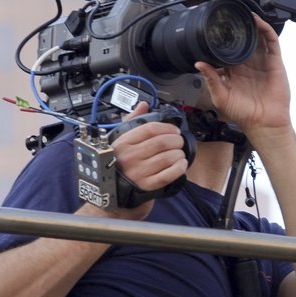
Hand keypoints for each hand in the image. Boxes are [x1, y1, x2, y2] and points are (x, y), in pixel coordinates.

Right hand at [103, 101, 188, 219]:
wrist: (114, 191)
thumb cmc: (120, 162)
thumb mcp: (121, 140)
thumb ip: (133, 121)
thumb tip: (143, 105)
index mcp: (123, 143)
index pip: (150, 128)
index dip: (167, 127)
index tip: (174, 130)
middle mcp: (129, 157)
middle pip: (162, 142)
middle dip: (176, 140)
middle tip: (179, 141)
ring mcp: (138, 172)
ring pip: (168, 157)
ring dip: (179, 154)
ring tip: (179, 153)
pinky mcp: (147, 185)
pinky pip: (169, 175)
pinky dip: (179, 168)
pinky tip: (181, 164)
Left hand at [195, 15, 290, 137]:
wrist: (264, 123)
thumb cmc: (243, 114)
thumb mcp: (221, 96)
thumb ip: (211, 79)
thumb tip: (198, 63)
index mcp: (234, 71)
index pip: (226, 50)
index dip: (221, 38)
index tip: (213, 27)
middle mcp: (248, 65)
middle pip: (242, 41)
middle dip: (237, 28)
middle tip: (228, 16)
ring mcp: (263, 63)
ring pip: (257, 39)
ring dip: (252, 26)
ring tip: (243, 14)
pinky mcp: (275, 63)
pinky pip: (272, 43)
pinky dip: (266, 30)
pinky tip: (258, 22)